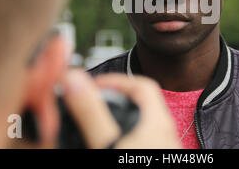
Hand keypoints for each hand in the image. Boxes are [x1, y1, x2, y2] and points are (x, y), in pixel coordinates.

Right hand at [61, 70, 180, 148]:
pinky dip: (126, 134)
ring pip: (143, 123)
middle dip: (116, 97)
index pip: (142, 85)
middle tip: (93, 102)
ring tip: (97, 124)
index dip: (115, 79)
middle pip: (143, 103)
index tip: (91, 85)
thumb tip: (73, 79)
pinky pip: (143, 138)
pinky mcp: (157, 155)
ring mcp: (163, 147)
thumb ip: (91, 112)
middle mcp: (165, 132)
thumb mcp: (108, 141)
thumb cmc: (137, 165)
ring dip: (120, 118)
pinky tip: (112, 141)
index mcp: (157, 121)